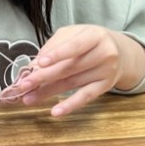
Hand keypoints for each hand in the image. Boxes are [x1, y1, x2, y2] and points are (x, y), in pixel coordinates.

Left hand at [17, 24, 144, 116]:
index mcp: (94, 36)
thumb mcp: (73, 34)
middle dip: (43, 77)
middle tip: (24, 85)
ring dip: (48, 92)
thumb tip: (33, 66)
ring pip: (72, 83)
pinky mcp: (105, 87)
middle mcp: (104, 53)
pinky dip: (69, 105)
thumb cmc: (88, 40)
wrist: (120, 52)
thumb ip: (53, 46)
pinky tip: (55, 111)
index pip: (74, 46)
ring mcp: (106, 71)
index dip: (57, 54)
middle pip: (69, 67)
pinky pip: (85, 97)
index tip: (39, 63)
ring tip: (28, 98)